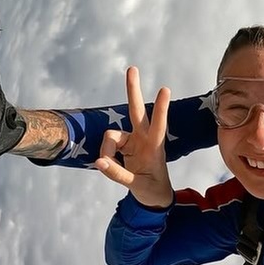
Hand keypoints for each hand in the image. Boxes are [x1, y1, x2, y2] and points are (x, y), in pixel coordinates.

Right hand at [94, 67, 173, 208]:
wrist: (153, 195)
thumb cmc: (151, 189)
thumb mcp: (136, 185)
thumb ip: (117, 174)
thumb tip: (98, 161)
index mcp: (154, 146)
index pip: (159, 124)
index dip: (161, 108)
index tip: (165, 89)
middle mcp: (144, 138)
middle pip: (136, 110)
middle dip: (133, 90)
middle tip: (132, 68)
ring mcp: (133, 139)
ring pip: (111, 136)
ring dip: (107, 151)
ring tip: (109, 166)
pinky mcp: (123, 144)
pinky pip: (107, 146)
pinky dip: (106, 157)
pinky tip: (112, 166)